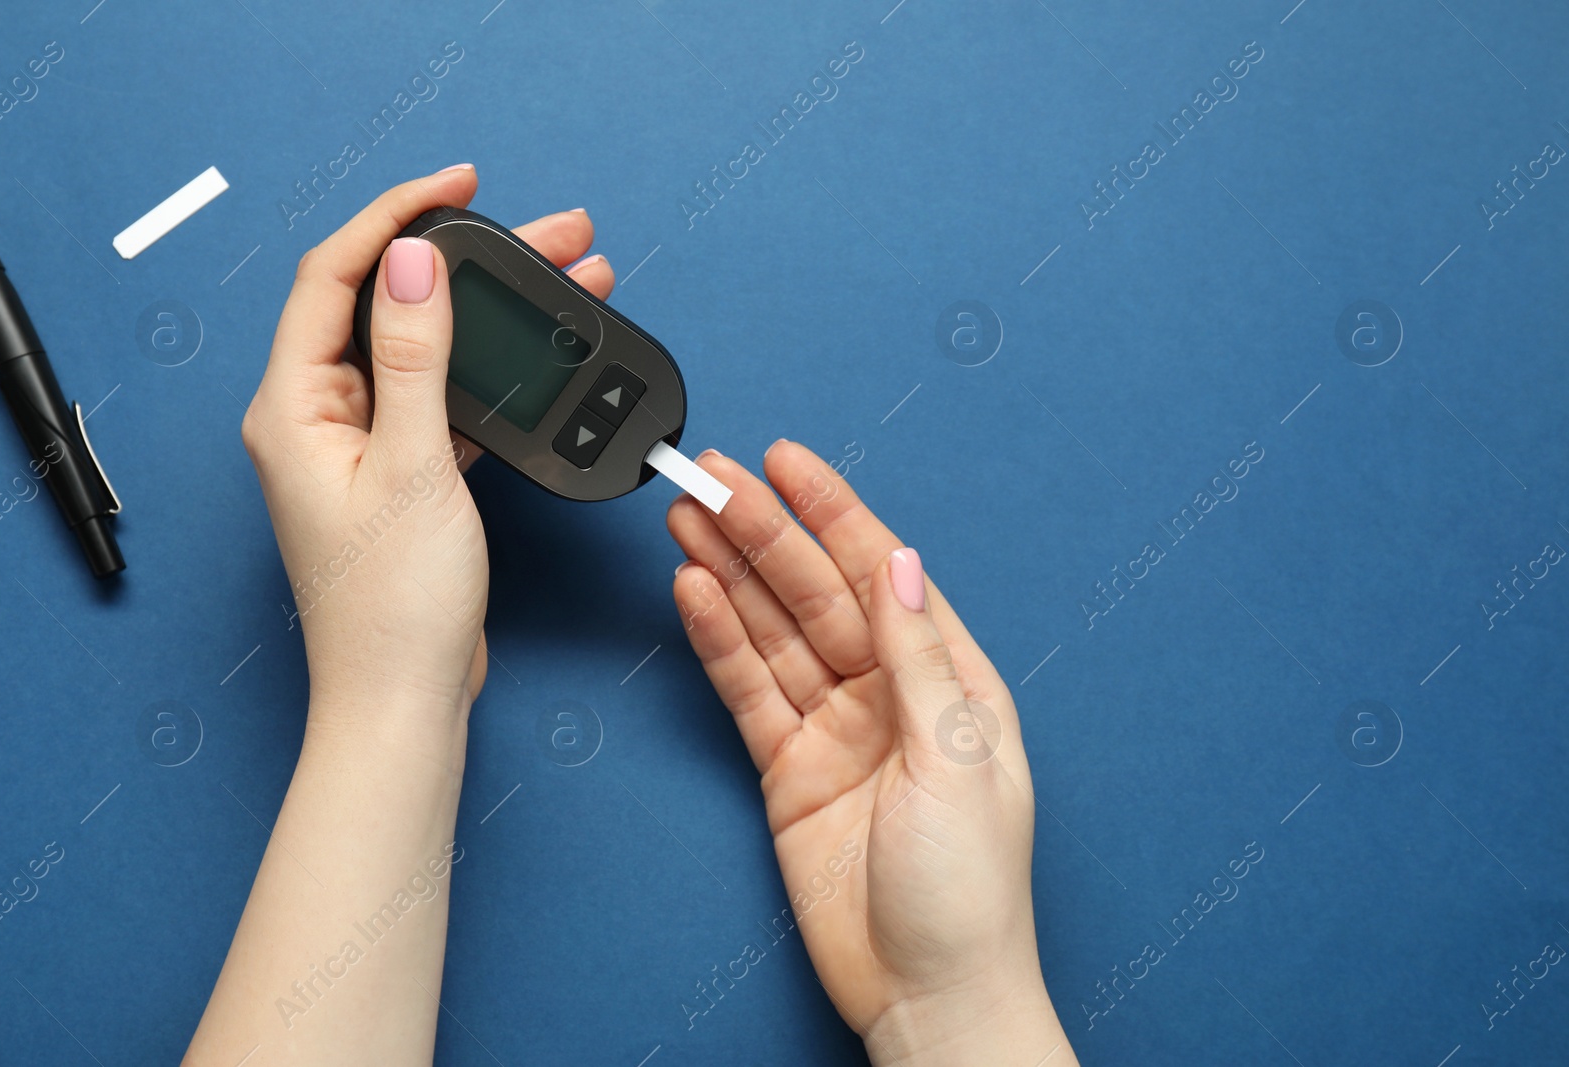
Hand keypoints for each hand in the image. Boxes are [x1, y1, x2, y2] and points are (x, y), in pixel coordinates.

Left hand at [241, 167, 615, 719]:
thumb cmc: (394, 607)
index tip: (461, 186)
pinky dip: (488, 371)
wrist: (406, 699)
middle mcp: (317, 417)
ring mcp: (357, 447)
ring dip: (489, 313)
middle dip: (465, 259)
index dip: (396, 215)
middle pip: (387, 303)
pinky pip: (440, 398)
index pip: (334, 275)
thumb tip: (411, 260)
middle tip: (545, 232)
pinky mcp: (397, 475)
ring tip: (564, 279)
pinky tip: (533, 360)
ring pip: (423, 349)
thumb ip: (413, 357)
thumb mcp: (413, 466)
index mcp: (295, 406)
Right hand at [667, 442, 1076, 1064]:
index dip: (833, 511)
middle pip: (816, 591)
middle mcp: (889, 693)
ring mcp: (835, 728)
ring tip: (686, 517)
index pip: (882, 571)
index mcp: (948, 679)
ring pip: (774, 631)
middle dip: (764, 531)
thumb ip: (919, 658)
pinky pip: (749, 691)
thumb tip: (900, 565)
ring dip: (732, 572)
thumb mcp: (957, 760)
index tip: (786, 462)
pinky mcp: (789, 769)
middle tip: (709, 478)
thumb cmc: (971, 893)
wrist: (927, 993)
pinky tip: (694, 594)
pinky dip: (719, 642)